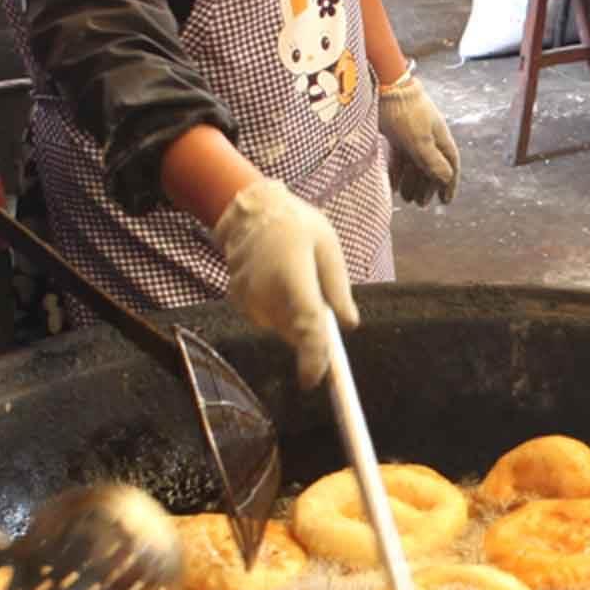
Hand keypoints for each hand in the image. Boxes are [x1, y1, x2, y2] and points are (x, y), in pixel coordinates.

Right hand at [213, 178, 356, 388]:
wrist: (248, 210)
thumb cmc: (295, 224)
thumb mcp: (327, 246)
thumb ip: (338, 288)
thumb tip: (349, 324)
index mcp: (293, 279)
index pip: (306, 329)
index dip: (313, 358)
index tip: (317, 380)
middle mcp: (266, 294)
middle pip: (296, 334)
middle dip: (312, 330)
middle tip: (319, 295)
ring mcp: (248, 300)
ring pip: (282, 328)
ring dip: (296, 319)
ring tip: (297, 278)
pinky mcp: (239, 301)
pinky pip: (268, 319)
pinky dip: (280, 311)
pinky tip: (279, 280)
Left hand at [375, 64, 458, 205]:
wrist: (385, 86)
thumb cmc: (406, 113)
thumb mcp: (420, 142)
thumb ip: (432, 161)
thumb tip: (446, 179)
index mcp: (440, 138)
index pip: (450, 165)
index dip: (449, 184)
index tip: (445, 201)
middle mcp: (428, 137)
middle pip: (431, 166)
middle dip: (427, 186)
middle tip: (421, 204)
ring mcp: (411, 134)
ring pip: (414, 163)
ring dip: (412, 181)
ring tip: (406, 198)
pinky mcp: (395, 132)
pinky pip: (399, 157)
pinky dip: (397, 171)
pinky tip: (393, 185)